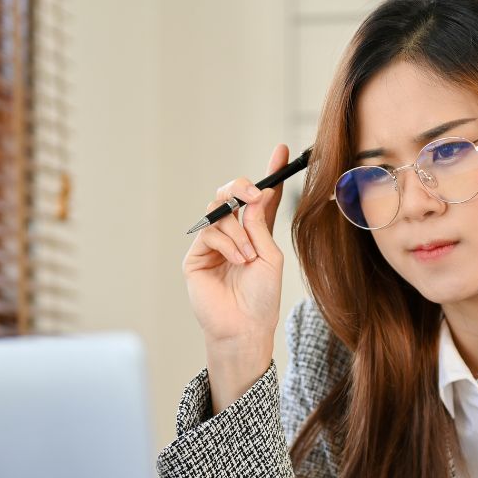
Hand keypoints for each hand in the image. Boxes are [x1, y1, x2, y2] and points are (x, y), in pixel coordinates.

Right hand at [183, 144, 288, 409]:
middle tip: (253, 195)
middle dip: (241, 188)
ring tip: (247, 256)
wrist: (244, 327)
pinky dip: (227, 243)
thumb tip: (255, 195)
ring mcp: (213, 244)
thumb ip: (261, 225)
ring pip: (219, 212)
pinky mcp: (197, 255)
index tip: (281, 150)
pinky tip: (237, 261)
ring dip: (237, 230)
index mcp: (256, 233)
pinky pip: (210, 232)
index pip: (261, 198)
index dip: (270, 173)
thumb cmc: (261, 298)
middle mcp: (234, 234)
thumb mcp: (270, 257)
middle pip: (231, 195)